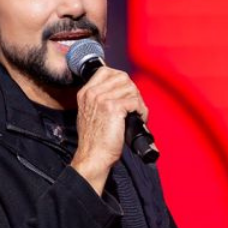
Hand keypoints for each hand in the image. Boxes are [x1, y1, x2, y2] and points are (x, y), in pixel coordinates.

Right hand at [70, 67, 149, 192]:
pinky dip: (142, 111)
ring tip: (137, 115)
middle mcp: (92, 93)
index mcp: (85, 92)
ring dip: (139, 102)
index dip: (121, 80)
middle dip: (133, 91)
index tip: (126, 94)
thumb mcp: (90, 114)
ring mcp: (101, 99)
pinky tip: (139, 120)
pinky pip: (135, 102)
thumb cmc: (96, 141)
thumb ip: (100, 100)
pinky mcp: (113, 108)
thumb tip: (121, 91)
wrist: (93, 156)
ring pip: (131, 89)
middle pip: (122, 78)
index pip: (107, 71)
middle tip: (135, 107)